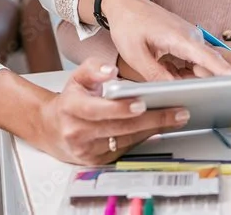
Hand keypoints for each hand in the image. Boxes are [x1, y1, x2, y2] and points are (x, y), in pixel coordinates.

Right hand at [35, 58, 189, 164]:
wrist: (53, 128)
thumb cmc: (72, 99)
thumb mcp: (78, 77)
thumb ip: (94, 68)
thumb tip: (109, 71)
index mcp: (71, 108)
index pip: (97, 110)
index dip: (120, 108)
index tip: (142, 103)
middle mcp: (77, 132)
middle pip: (119, 128)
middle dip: (152, 119)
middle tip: (177, 112)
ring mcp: (87, 150)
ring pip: (126, 140)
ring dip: (154, 130)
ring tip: (176, 118)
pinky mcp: (97, 161)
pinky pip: (125, 149)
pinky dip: (144, 138)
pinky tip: (160, 129)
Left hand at [101, 0, 230, 80]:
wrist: (126, 5)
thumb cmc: (129, 24)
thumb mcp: (135, 55)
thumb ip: (156, 76)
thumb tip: (173, 92)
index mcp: (181, 38)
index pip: (210, 58)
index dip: (227, 72)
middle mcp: (192, 38)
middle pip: (209, 67)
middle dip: (207, 83)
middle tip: (195, 90)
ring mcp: (191, 41)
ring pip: (201, 68)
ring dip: (189, 79)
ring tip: (166, 71)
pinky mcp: (187, 44)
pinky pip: (192, 65)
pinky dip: (182, 73)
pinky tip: (165, 69)